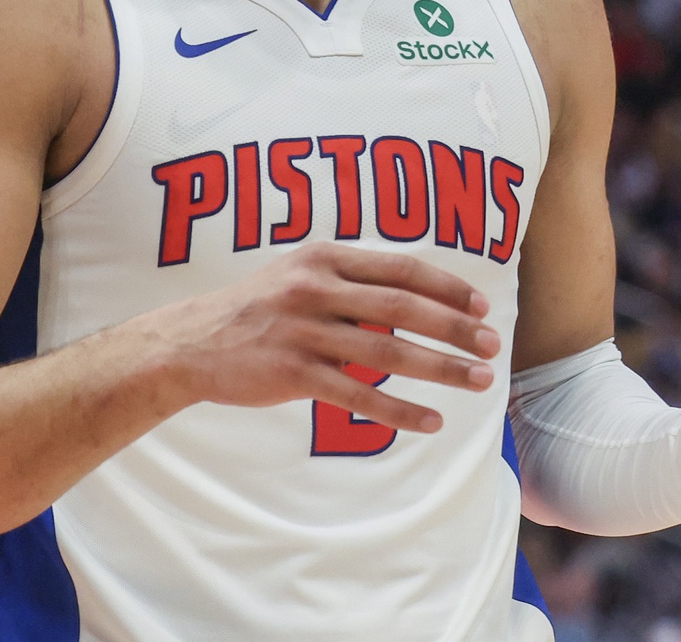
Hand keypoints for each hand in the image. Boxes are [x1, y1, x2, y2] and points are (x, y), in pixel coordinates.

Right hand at [143, 243, 500, 432]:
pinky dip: (398, 410)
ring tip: (477, 382)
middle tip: (492, 346)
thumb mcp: (296, 274)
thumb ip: (348, 280)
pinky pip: (357, 394)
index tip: (480, 306)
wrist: (189, 342)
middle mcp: (314, 288)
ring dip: (439, 367)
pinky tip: (430, 422)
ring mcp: (302, 331)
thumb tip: (413, 295)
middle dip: (454, 327)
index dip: (445, 286)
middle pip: (402, 307)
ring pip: (386, 351)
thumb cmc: (253, 309)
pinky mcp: (291, 372)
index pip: (399, 268)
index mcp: (323, 258)